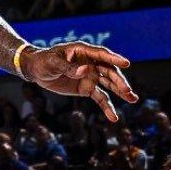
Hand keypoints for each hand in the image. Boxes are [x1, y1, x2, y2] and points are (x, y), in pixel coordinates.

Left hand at [21, 43, 135, 123]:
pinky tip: (114, 118)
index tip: (126, 63)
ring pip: (109, 84)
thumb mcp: (53, 62)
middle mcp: (91, 63)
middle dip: (119, 81)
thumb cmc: (44, 61)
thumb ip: (68, 67)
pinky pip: (100, 98)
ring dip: (121, 92)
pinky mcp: (87, 88)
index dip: (114, 59)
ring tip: (133, 99)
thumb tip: (84, 71)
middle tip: (127, 91)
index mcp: (84, 51)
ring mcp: (90, 76)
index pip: (102, 55)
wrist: (36, 70)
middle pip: (109, 71)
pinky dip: (107, 107)